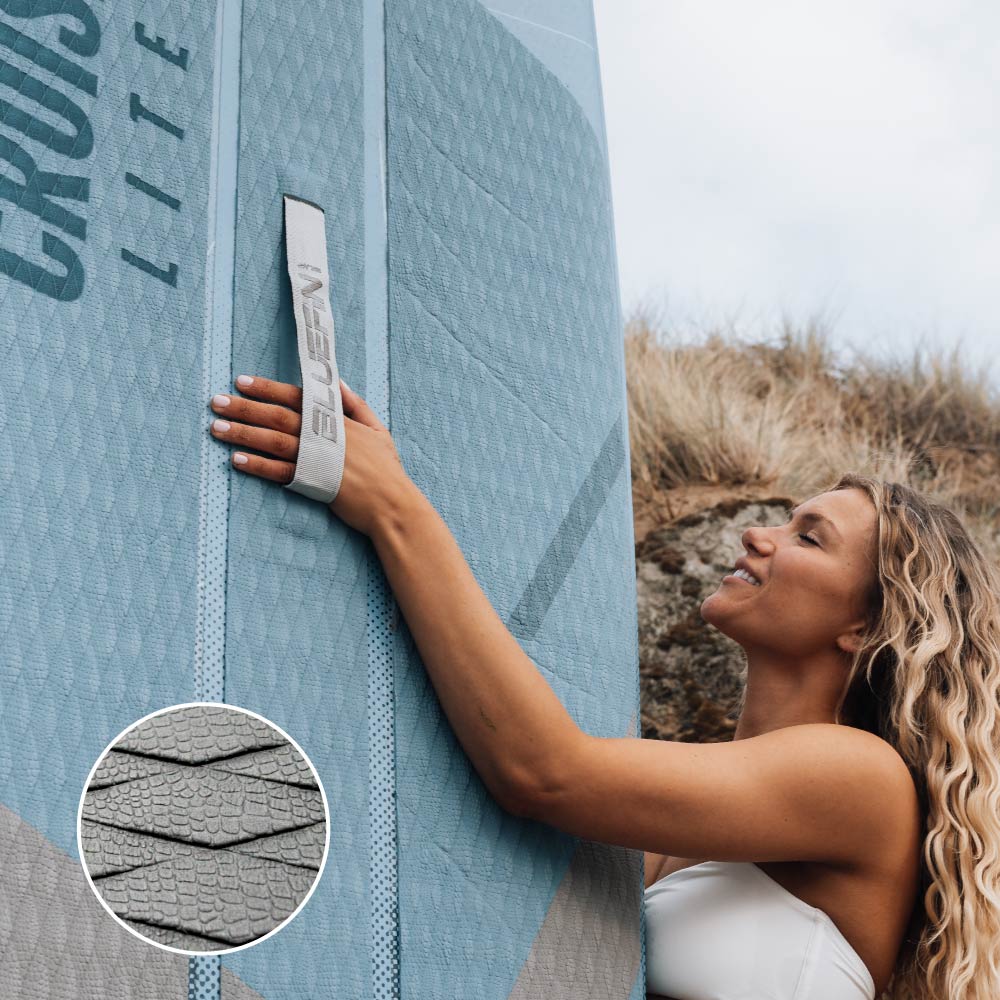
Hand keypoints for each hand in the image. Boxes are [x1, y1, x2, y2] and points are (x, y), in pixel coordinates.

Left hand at [208, 374, 414, 537]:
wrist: (391, 503)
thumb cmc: (386, 468)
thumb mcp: (378, 429)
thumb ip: (355, 404)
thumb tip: (336, 382)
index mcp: (336, 419)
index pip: (296, 396)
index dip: (268, 388)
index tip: (242, 381)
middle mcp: (322, 435)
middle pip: (277, 416)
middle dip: (245, 408)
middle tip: (216, 402)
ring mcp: (315, 459)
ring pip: (273, 441)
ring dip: (243, 434)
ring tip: (217, 428)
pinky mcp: (311, 483)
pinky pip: (278, 472)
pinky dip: (257, 465)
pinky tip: (236, 459)